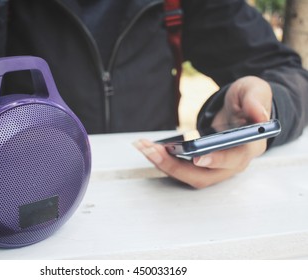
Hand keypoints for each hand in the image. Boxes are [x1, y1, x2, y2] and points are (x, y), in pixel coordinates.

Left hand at [134, 76, 272, 187]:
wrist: (239, 109)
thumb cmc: (247, 101)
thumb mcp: (254, 90)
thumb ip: (255, 100)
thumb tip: (259, 115)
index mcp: (250, 146)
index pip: (234, 158)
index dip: (217, 160)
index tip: (198, 157)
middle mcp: (232, 163)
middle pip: (204, 176)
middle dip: (175, 166)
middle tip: (152, 150)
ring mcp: (216, 167)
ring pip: (189, 176)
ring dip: (164, 165)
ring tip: (144, 147)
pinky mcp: (201, 165)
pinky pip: (182, 169)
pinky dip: (163, 161)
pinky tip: (148, 147)